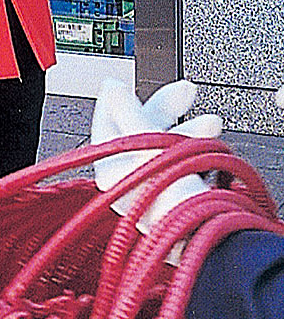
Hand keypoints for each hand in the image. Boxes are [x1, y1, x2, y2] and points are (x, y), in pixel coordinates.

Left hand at [91, 79, 222, 232]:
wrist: (205, 237)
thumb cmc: (171, 196)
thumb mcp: (146, 143)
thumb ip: (129, 113)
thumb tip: (112, 89)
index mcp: (109, 169)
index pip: (107, 123)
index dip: (119, 98)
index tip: (125, 81)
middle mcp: (125, 184)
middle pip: (140, 133)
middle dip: (165, 110)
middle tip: (186, 91)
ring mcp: (151, 193)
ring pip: (163, 148)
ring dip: (186, 129)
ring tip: (211, 122)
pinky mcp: (175, 200)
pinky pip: (179, 166)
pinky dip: (192, 151)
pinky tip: (208, 147)